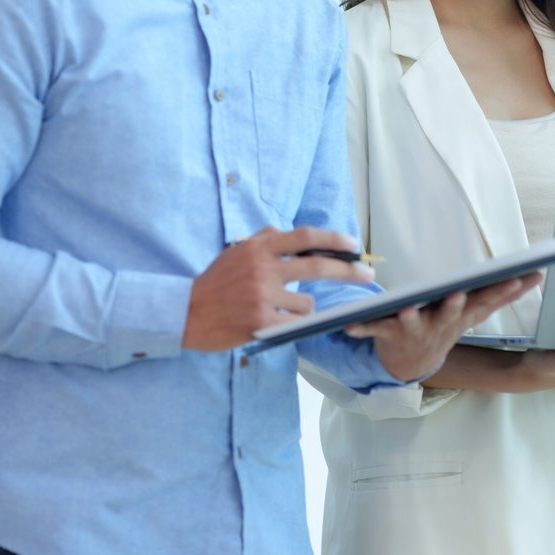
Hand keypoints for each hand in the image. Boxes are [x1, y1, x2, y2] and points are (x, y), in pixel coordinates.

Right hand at [184, 227, 372, 351]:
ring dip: (304, 308)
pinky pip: (294, 323)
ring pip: (308, 302)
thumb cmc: (215, 283)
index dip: (333, 238)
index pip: (304, 237)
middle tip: (368, 274)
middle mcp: (263, 269)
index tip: (353, 244)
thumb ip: (263, 240)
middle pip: (318, 266)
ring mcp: (262, 297)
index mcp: (259, 248)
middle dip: (349, 270)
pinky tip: (275, 323)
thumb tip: (286, 231)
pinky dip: (292, 324)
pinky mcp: (260, 323)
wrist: (186, 313)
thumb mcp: (236, 252)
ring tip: (280, 309)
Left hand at [345, 273, 541, 381]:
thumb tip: (539, 275)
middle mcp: (441, 325)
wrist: (411, 363)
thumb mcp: (476, 310)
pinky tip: (349, 324)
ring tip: (407, 307)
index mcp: (463, 315)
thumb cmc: (445, 325)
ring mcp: (415, 331)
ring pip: (413, 323)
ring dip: (410, 317)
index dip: (505, 290)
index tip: (522, 276)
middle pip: (450, 313)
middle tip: (456, 294)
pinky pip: (373, 329)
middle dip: (453, 304)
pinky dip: (361, 327)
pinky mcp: (388, 334)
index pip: (488, 301)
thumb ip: (505, 293)